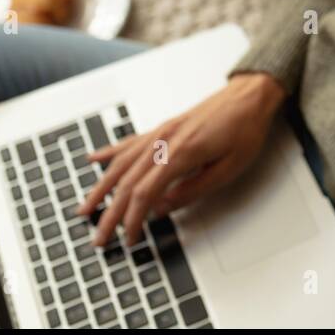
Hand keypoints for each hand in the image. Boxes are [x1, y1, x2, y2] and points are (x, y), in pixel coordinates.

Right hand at [75, 71, 286, 246]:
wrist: (250, 96)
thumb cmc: (245, 129)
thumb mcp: (229, 168)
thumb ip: (194, 190)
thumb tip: (162, 208)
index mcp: (182, 152)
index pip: (146, 193)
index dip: (134, 219)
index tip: (130, 239)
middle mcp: (165, 140)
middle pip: (127, 182)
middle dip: (110, 214)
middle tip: (99, 238)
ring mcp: (161, 132)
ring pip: (121, 163)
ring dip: (100, 188)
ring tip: (85, 208)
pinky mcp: (163, 127)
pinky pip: (129, 142)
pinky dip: (109, 153)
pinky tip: (93, 159)